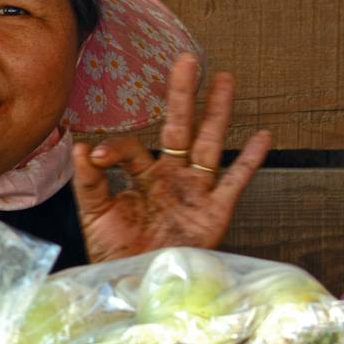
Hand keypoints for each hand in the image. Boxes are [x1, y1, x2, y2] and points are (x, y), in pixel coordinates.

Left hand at [71, 54, 269, 263]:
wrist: (137, 284)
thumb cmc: (116, 251)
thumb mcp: (96, 216)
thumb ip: (91, 183)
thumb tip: (81, 147)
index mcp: (141, 176)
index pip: (132, 149)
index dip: (115, 150)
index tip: (97, 158)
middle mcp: (171, 177)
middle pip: (180, 128)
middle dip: (183, 95)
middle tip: (187, 60)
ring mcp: (195, 192)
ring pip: (209, 144)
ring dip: (217, 113)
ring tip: (225, 79)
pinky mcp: (215, 212)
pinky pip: (235, 182)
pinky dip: (249, 161)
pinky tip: (262, 135)